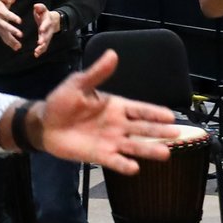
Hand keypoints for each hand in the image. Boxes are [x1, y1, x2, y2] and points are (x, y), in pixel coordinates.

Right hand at [0, 0, 24, 50]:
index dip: (13, 17)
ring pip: (4, 34)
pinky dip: (10, 43)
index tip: (20, 21)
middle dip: (12, 31)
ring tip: (19, 46)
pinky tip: (17, 48)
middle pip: (5, 26)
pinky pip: (4, 38)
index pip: (7, 14)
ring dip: (12, 40)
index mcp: (0, 11)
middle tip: (21, 35)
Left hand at [31, 2, 61, 57]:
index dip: (44, 27)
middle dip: (44, 39)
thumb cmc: (45, 15)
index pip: (46, 24)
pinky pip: (44, 47)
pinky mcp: (46, 40)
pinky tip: (36, 55)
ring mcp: (48, 36)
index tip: (41, 29)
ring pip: (46, 43)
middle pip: (47, 35)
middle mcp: (48, 30)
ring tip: (37, 52)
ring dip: (42, 47)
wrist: (53, 21)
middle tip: (40, 43)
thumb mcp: (43, 9)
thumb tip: (36, 6)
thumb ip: (40, 7)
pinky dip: (41, 51)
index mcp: (47, 22)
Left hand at [33, 49, 181, 173]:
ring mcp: (110, 141)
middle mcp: (118, 125)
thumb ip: (97, 73)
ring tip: (165, 154)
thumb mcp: (78, 84)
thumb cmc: (62, 102)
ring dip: (149, 150)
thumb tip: (113, 54)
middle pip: (143, 129)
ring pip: (134, 146)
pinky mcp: (99, 155)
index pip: (140, 110)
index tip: (171, 116)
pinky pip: (115, 160)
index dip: (155, 113)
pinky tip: (134, 168)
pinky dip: (124, 165)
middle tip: (177, 134)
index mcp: (116, 106)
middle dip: (160, 132)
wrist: (44, 125)